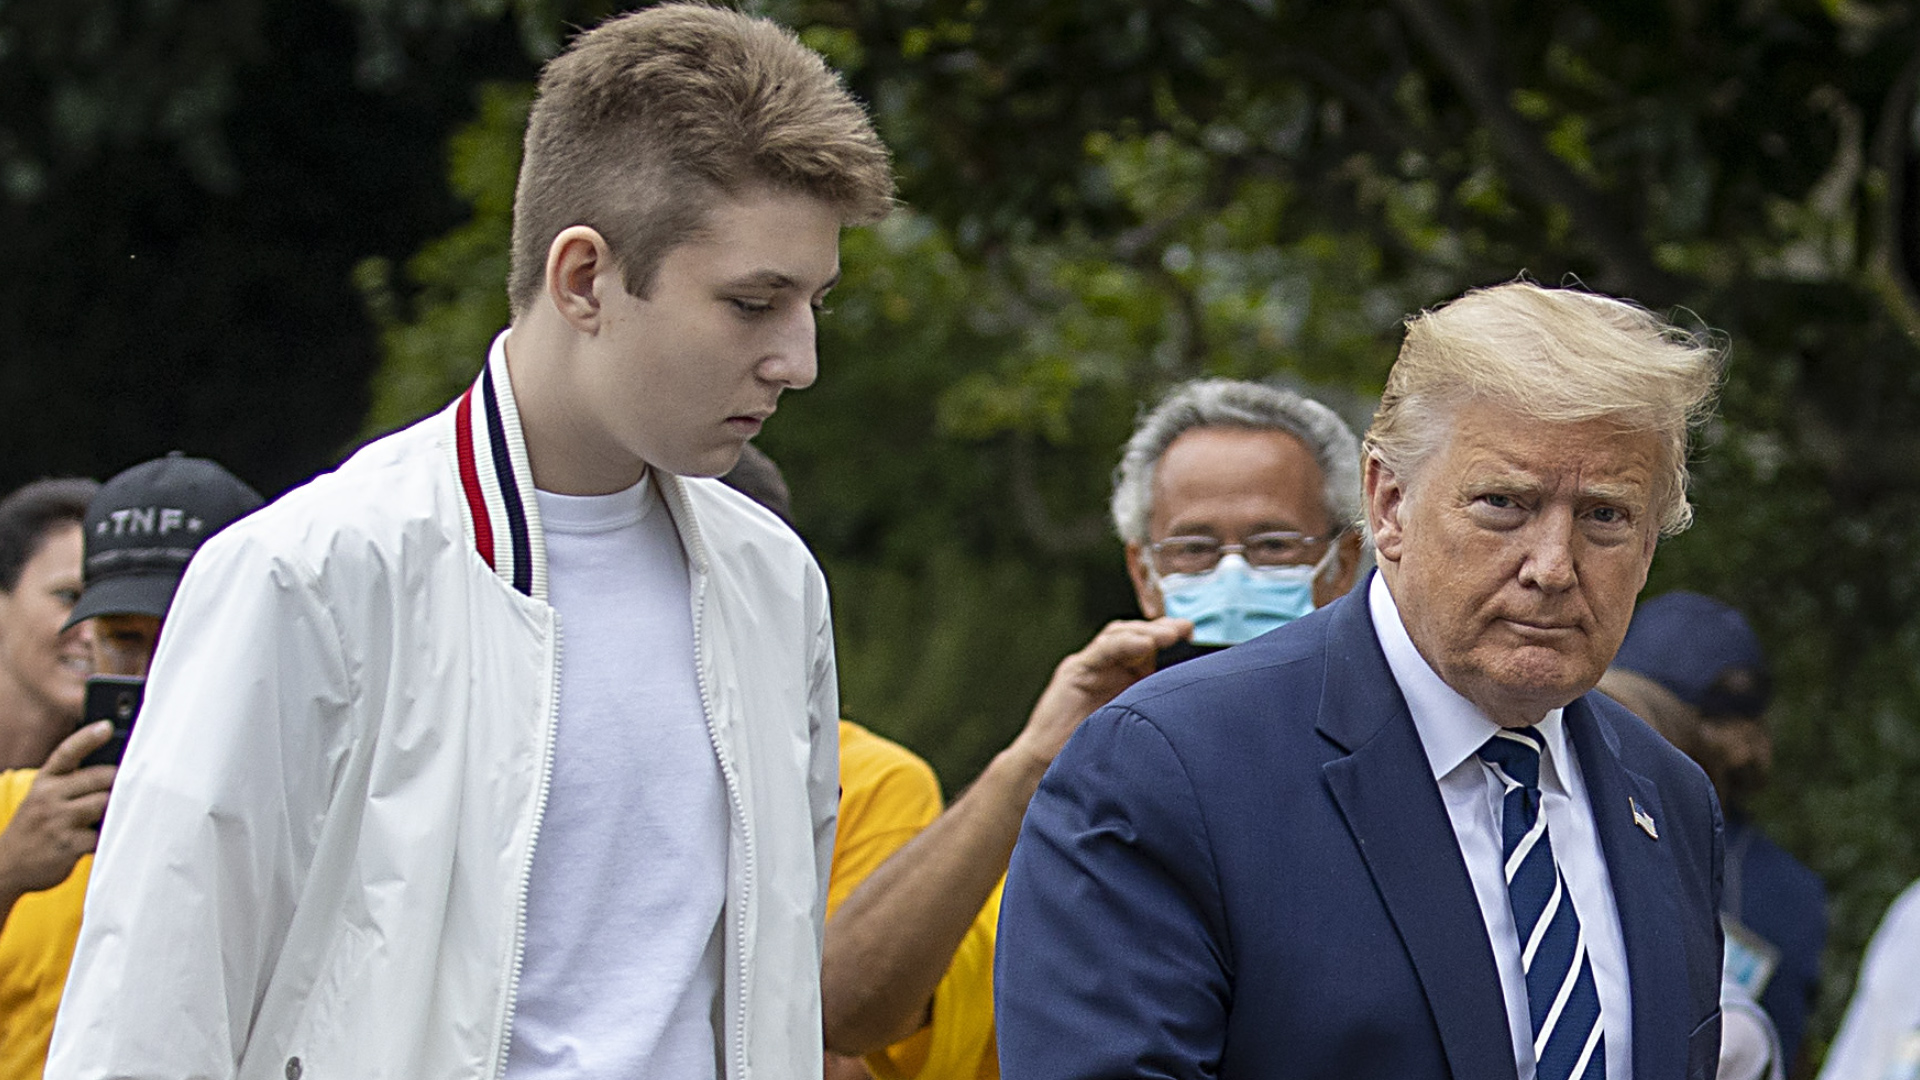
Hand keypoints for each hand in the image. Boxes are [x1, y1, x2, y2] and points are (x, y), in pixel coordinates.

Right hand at [0, 722, 116, 901]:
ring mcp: (57, 821)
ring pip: (104, 803)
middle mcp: (48, 797)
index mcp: (44, 781)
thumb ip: (70, 782)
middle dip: (117, 782)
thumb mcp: (43, 798)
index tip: (107, 726)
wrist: (6, 865)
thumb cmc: (37, 826)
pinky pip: (102, 834)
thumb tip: (115, 769)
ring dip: (113, 809)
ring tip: (112, 814)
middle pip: (100, 778)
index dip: (88, 738)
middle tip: (129, 787)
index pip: (67, 752)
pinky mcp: (67, 844)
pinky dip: (108, 836)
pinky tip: (105, 837)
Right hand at [1008, 617, 1191, 769]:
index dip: (1171, 638)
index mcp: (1125, 679)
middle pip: (1136, 635)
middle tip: (1187, 629)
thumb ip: (1162, 707)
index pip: (1150, 646)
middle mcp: (1108, 668)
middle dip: (1162, 629)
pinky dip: (1124, 643)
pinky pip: (1101, 651)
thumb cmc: (1099, 755)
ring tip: (1171, 634)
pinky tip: (1145, 644)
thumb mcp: (1140, 726)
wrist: (1053, 769)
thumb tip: (1203, 695)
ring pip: (1119, 635)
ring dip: (1146, 632)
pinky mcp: (1074, 672)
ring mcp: (1090, 668)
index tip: (1196, 636)